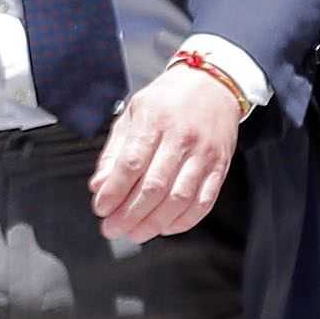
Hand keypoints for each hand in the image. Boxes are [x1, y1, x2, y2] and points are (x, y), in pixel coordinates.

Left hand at [90, 60, 244, 242]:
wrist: (213, 85)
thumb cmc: (169, 100)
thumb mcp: (134, 114)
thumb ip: (115, 151)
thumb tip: (99, 186)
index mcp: (155, 122)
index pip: (131, 164)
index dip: (114, 191)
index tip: (101, 208)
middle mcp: (181, 139)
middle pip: (154, 187)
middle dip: (129, 214)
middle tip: (112, 228)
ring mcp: (203, 155)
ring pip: (179, 199)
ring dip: (154, 223)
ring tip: (135, 233)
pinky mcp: (220, 167)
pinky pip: (203, 202)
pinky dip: (183, 221)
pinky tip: (166, 227)